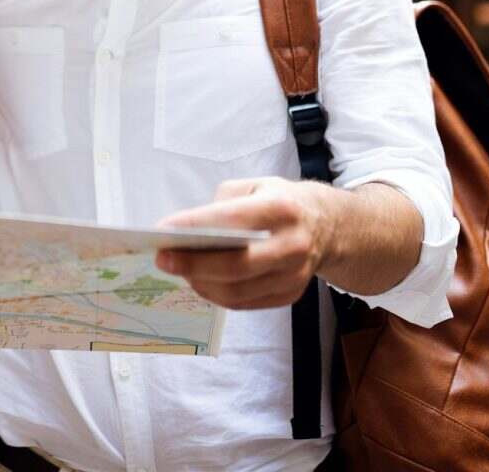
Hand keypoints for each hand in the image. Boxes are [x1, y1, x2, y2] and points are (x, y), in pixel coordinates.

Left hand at [155, 177, 334, 309]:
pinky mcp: (289, 295)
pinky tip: (199, 281)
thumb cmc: (279, 201)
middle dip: (192, 264)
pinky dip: (216, 294)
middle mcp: (292, 245)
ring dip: (200, 283)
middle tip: (162, 259)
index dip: (195, 226)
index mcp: (282, 209)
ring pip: (237, 291)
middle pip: (235, 265)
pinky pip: (244, 303)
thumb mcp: (254, 186)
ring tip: (177, 270)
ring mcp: (293, 276)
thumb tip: (186, 232)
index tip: (162, 230)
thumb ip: (222, 205)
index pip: (233, 220)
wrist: (326, 226)